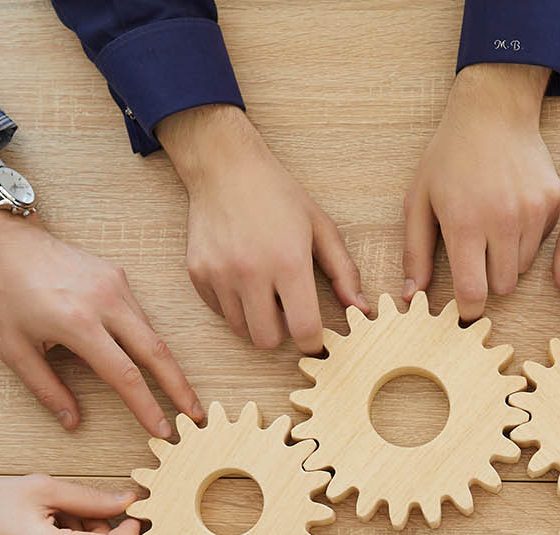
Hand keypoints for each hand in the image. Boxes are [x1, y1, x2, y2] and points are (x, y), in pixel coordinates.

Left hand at [0, 209, 200, 435]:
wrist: (8, 243)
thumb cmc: (6, 297)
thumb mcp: (14, 351)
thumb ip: (46, 390)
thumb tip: (72, 422)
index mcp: (78, 324)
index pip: (125, 375)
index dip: (147, 407)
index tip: (163, 430)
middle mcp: (105, 302)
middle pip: (157, 352)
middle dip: (180, 388)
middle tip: (195, 415)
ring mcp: (116, 285)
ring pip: (151, 333)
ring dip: (163, 366)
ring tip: (171, 393)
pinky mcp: (118, 276)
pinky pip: (138, 316)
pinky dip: (141, 341)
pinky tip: (132, 354)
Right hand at [158, 105, 368, 353]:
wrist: (225, 168)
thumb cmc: (278, 195)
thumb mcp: (320, 227)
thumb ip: (344, 271)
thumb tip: (361, 309)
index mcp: (288, 262)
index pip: (303, 329)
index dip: (313, 341)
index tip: (314, 336)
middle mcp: (251, 272)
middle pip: (268, 340)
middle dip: (282, 332)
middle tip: (287, 309)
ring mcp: (220, 274)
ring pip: (241, 330)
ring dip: (257, 320)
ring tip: (265, 291)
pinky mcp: (198, 274)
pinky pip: (220, 312)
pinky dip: (234, 305)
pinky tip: (242, 279)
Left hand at [403, 64, 559, 320]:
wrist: (493, 112)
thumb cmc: (449, 156)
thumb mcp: (418, 201)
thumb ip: (415, 252)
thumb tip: (411, 296)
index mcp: (465, 223)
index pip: (474, 291)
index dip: (468, 308)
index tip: (463, 309)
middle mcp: (503, 221)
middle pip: (503, 286)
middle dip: (487, 280)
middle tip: (475, 256)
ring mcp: (533, 211)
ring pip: (523, 267)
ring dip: (507, 259)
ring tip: (492, 228)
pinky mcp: (553, 202)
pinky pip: (541, 242)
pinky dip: (525, 237)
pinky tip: (511, 210)